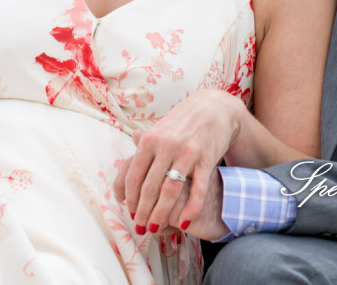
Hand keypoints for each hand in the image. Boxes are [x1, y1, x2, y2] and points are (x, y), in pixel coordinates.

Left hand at [114, 90, 243, 235]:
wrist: (214, 107)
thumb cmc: (183, 121)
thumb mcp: (158, 130)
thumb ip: (140, 153)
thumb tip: (122, 175)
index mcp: (150, 139)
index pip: (133, 176)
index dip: (129, 199)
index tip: (129, 212)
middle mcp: (166, 146)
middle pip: (149, 188)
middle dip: (142, 212)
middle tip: (140, 227)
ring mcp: (187, 153)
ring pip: (170, 192)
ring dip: (160, 215)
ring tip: (155, 229)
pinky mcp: (206, 159)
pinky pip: (197, 190)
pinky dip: (190, 210)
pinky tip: (183, 224)